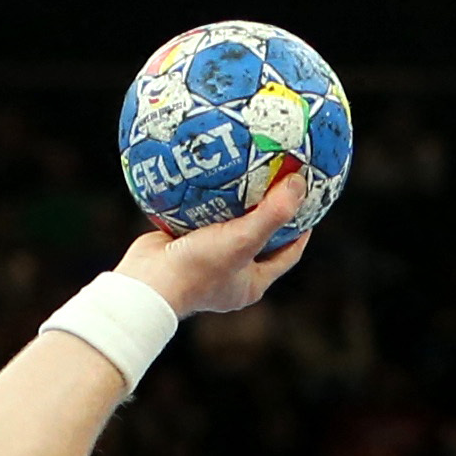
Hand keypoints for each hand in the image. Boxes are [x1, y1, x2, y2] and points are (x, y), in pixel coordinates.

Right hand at [116, 170, 313, 318]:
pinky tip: (210, 174)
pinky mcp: (181, 245)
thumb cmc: (198, 268)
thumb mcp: (243, 240)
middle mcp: (229, 274)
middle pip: (259, 238)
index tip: (309, 204)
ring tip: (246, 171)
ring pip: (228, 227)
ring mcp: (205, 260)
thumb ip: (273, 213)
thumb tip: (299, 184)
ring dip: (236, 202)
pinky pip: (199, 218)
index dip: (300, 230)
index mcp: (250, 283)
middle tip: (278, 181)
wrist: (145, 283)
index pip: (287, 254)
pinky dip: (205, 200)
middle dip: (269, 211)